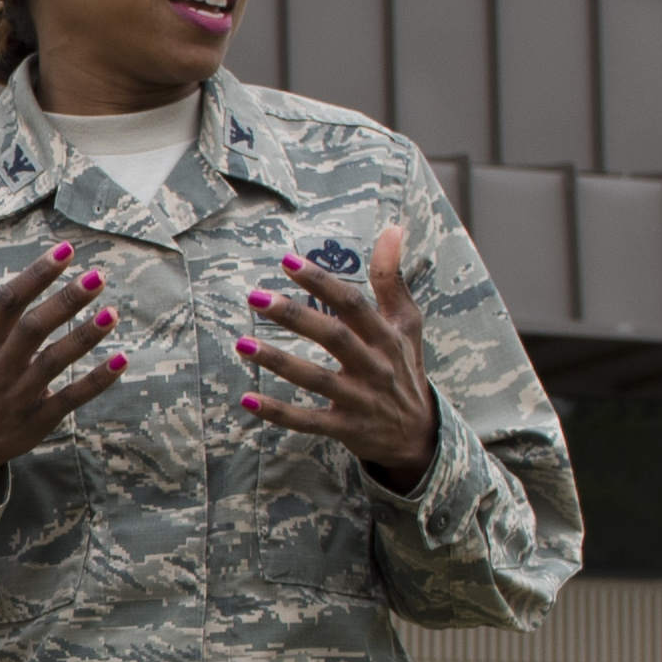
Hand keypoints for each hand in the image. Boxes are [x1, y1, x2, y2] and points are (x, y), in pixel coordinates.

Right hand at [0, 240, 125, 514]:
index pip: (9, 301)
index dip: (37, 274)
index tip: (66, 251)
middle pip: (33, 329)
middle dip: (66, 301)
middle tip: (98, 276)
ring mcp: (20, 394)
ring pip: (54, 362)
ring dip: (84, 337)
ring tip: (113, 313)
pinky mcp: (40, 417)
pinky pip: (72, 397)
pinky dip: (97, 381)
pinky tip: (122, 360)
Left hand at [238, 224, 439, 492]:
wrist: (419, 434)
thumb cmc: (405, 367)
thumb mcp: (408, 323)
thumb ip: (393, 278)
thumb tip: (394, 228)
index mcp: (387, 336)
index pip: (353, 304)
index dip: (322, 282)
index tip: (287, 261)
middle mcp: (376, 367)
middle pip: (334, 337)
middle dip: (294, 316)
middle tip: (256, 296)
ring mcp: (361, 400)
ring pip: (316, 380)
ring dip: (279, 361)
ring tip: (242, 343)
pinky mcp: (347, 429)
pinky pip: (309, 421)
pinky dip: (279, 412)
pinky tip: (247, 399)